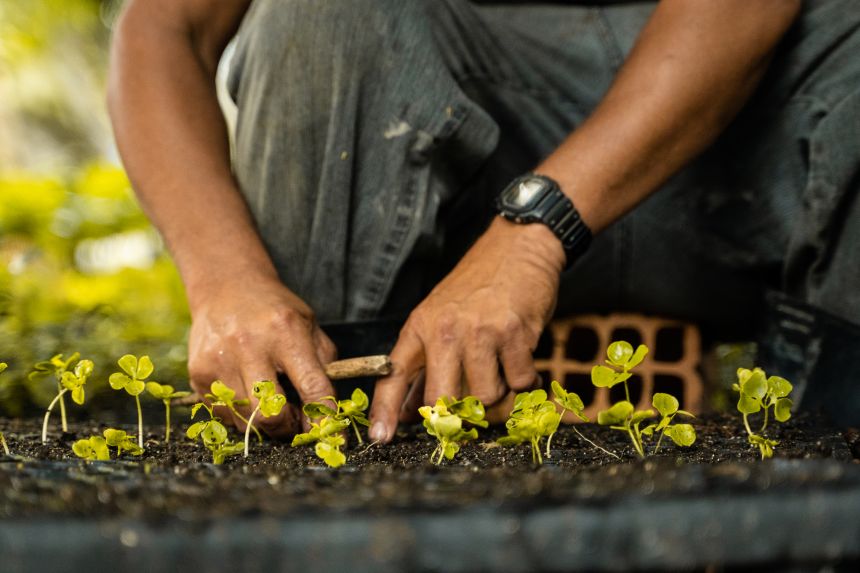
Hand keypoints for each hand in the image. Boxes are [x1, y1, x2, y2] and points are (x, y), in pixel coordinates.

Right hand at [187, 273, 336, 437]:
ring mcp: (219, 361)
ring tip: (271, 403)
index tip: (331, 434)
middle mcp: (250, 347)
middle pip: (270, 414)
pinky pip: (224, 416)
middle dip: (288, 427)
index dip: (324, 417)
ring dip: (263, 422)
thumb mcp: (309, 326)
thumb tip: (328, 412)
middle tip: (295, 420)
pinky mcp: (198, 374)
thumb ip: (324, 365)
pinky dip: (241, 416)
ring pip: (246, 421)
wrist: (226, 287)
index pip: (312, 386)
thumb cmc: (275, 311)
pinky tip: (247, 394)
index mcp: (286, 332)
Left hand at [369, 217, 565, 441]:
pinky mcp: (515, 333)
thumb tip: (411, 412)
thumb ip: (425, 363)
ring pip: (485, 398)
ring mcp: (480, 332)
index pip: (393, 375)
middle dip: (458, 415)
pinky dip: (525, 378)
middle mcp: (445, 331)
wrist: (517, 248)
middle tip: (471, 410)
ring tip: (500, 369)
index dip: (384, 410)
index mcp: (420, 327)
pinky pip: (520, 383)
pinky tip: (521, 357)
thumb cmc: (478, 287)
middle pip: (442, 401)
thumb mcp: (439, 316)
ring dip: (498, 394)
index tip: (379, 438)